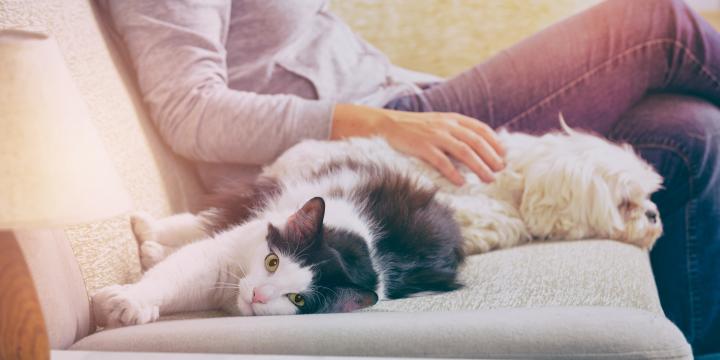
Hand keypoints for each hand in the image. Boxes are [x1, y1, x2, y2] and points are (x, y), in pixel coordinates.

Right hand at [331, 104, 505, 184]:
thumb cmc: (414, 127)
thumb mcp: (437, 123)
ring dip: (478, 166)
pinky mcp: (422, 147)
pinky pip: (442, 161)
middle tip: (500, 170)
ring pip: (464, 151)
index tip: (504, 154)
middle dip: (490, 157)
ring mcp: (434, 136)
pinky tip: (461, 183)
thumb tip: (476, 147)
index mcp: (452, 119)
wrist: (386, 124)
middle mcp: (446, 125)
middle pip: (475, 142)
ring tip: (488, 179)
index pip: (480, 129)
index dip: (494, 142)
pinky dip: (453, 172)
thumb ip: (455, 131)